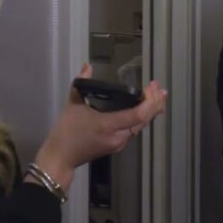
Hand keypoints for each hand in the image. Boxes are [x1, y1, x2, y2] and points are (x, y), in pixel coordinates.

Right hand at [33, 65, 167, 190]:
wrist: (61, 157)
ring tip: (159, 97)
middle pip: (144, 121)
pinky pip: (135, 130)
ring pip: (141, 126)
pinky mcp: (117, 145)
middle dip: (155, 104)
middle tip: (161, 89)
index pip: (137, 115)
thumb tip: (87, 65)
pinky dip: (142, 118)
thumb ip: (81, 82)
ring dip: (151, 111)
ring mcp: (119, 143)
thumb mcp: (73, 104)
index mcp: (108, 125)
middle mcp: (118, 136)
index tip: (151, 87)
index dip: (149, 102)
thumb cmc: (66, 131)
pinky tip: (146, 110)